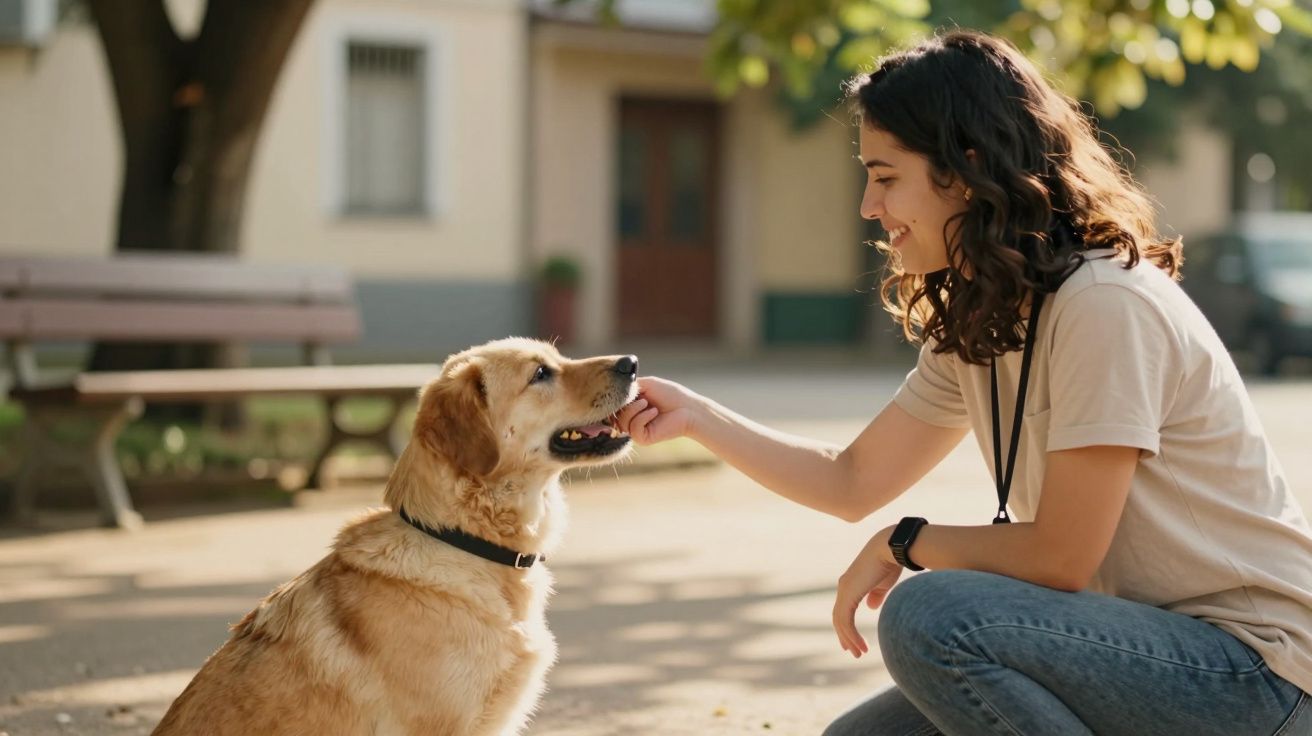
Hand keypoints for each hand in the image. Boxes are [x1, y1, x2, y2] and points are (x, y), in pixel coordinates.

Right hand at [613, 376, 701, 445]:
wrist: (687, 408)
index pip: (614, 406)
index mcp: (632, 406)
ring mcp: (637, 429)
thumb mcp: (646, 384)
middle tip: (640, 396)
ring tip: (648, 403)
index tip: (620, 392)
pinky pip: (633, 429)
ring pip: (622, 422)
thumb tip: (611, 393)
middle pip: (614, 414)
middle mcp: (633, 418)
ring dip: (634, 409)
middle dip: (625, 403)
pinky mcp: (643, 438)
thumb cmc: (670, 394)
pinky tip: (654, 412)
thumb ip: (627, 387)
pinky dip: (642, 417)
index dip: (615, 400)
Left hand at [832, 525, 903, 657]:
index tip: (851, 641)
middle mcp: (844, 587)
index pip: (843, 610)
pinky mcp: (848, 594)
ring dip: (849, 639)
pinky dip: (852, 635)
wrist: (891, 548)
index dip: (846, 626)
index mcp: (851, 584)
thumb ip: (875, 595)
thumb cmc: (890, 562)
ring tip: (859, 653)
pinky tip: (861, 645)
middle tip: (852, 652)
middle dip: (845, 636)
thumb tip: (871, 607)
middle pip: (838, 617)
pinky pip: (845, 620)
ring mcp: (844, 590)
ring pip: (840, 621)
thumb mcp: (882, 584)